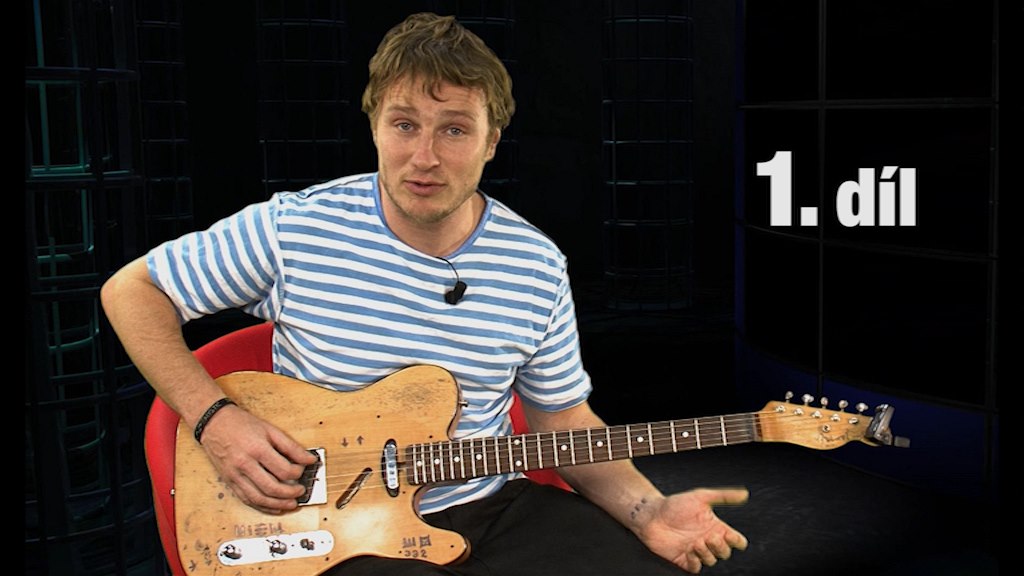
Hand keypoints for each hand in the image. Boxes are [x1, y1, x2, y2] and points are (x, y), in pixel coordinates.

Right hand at [198, 405, 319, 513]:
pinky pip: (246, 500)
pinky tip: (274, 507)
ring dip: (278, 504)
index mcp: (257, 449)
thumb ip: (290, 446)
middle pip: (271, 487)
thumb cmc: (241, 424)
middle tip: (301, 491)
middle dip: (290, 493)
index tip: (303, 470)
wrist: (214, 423)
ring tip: (291, 504)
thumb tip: (308, 459)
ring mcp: (235, 475)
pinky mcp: (229, 482)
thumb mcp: (270, 429)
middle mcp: (245, 464)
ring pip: (258, 498)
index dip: (298, 472)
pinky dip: (262, 507)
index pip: (283, 469)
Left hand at [636, 488, 748, 573]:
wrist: (651, 514)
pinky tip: (689, 550)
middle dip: (721, 547)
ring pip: (712, 560)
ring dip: (707, 553)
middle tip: (710, 537)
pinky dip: (695, 561)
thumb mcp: (701, 497)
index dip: (737, 541)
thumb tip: (744, 494)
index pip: (736, 541)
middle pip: (725, 553)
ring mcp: (696, 551)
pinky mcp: (683, 559)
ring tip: (696, 542)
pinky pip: (696, 568)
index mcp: (715, 527)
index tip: (730, 535)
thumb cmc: (675, 505)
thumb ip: (723, 496)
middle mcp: (707, 540)